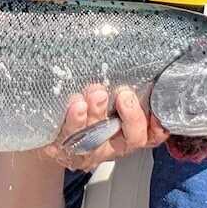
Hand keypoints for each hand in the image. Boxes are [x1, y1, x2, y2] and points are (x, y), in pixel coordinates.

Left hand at [42, 85, 168, 171]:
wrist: (47, 128)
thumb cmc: (84, 107)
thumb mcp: (107, 98)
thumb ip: (119, 88)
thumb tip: (136, 57)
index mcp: (127, 133)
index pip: (152, 135)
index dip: (159, 127)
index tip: (157, 110)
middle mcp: (112, 145)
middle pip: (132, 139)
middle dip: (131, 116)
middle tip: (124, 95)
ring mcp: (88, 150)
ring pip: (99, 138)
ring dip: (99, 114)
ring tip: (96, 93)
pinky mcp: (63, 148)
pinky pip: (69, 137)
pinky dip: (73, 119)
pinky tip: (75, 104)